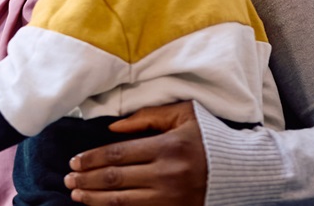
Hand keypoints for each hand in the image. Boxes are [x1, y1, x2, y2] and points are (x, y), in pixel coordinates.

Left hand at [66, 101, 206, 205]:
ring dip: (95, 198)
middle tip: (68, 180)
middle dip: (87, 180)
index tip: (74, 162)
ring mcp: (172, 196)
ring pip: (122, 201)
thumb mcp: (184, 115)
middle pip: (115, 179)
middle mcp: (168, 174)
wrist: (245, 169)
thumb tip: (112, 127)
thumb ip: (147, 117)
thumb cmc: (211, 137)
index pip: (117, 155)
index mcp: (168, 147)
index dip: (91, 159)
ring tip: (77, 194)